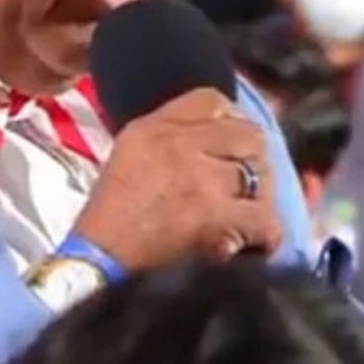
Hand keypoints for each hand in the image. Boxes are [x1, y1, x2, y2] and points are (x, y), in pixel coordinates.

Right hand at [72, 88, 282, 269]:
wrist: (99, 263)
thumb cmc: (111, 218)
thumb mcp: (129, 154)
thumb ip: (170, 137)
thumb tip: (216, 139)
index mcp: (155, 127)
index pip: (214, 101)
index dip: (233, 122)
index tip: (232, 147)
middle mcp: (180, 144)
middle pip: (249, 135)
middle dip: (252, 162)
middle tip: (244, 188)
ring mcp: (201, 179)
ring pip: (261, 175)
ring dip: (258, 199)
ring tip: (246, 218)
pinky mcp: (215, 217)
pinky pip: (265, 218)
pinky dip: (264, 234)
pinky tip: (252, 243)